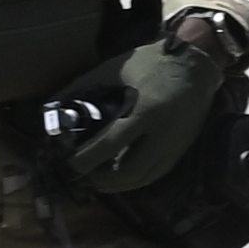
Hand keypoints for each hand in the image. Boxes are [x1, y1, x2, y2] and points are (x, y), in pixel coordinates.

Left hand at [46, 36, 233, 196]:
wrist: (196, 63)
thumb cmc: (151, 63)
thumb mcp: (113, 70)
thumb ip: (81, 89)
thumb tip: (52, 110)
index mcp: (146, 111)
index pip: (110, 145)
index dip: (85, 159)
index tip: (67, 165)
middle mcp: (164, 134)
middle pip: (129, 172)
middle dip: (102, 180)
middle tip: (82, 175)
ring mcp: (176, 144)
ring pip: (144, 178)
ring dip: (119, 184)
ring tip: (98, 179)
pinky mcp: (182, 148)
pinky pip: (156, 173)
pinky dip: (136, 179)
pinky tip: (120, 174)